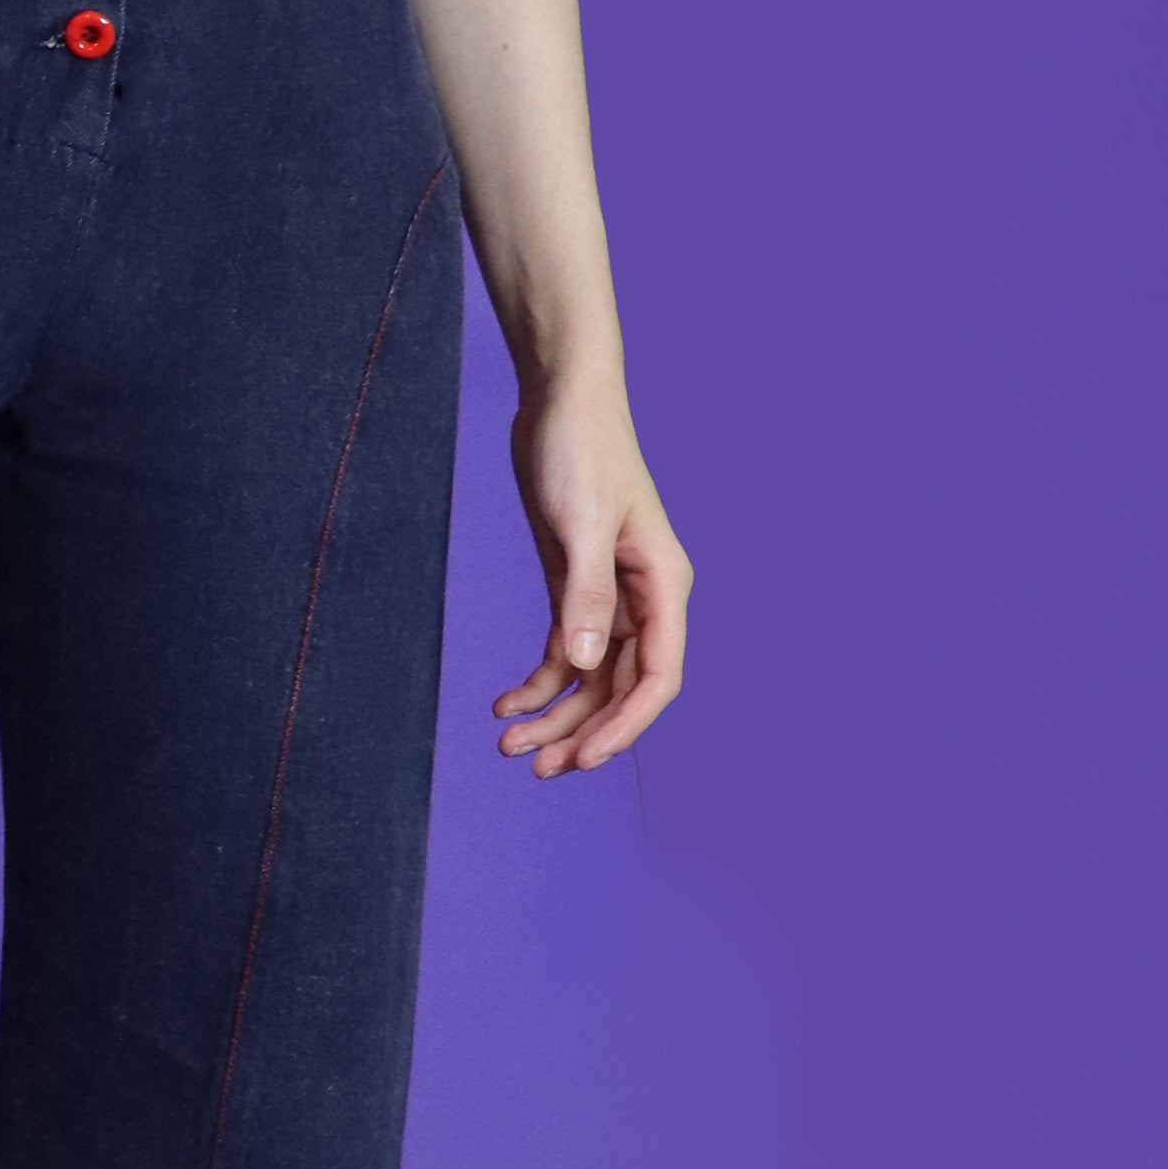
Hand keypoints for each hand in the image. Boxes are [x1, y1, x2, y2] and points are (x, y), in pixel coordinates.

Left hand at [494, 379, 690, 776]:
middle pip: (621, 689)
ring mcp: (608, 598)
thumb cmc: (581, 449)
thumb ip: (587, 593)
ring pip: (590, 678)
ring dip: (555, 716)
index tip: (582, 759)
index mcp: (663, 586)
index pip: (658, 677)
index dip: (624, 726)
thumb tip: (584, 662)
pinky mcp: (574, 588)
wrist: (559, 401)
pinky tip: (504, 704)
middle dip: (581, 732)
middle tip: (533, 767)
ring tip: (508, 745)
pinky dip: (537, 683)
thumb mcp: (582, 521)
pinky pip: (562, 653)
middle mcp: (642, 600)